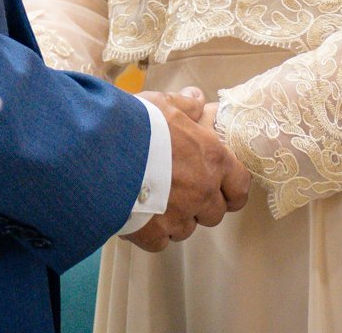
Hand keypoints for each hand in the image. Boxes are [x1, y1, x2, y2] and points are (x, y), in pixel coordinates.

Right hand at [124, 88, 250, 251]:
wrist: (101, 150)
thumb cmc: (137, 123)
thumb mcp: (164, 104)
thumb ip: (185, 105)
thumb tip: (197, 99)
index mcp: (212, 160)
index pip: (240, 187)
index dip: (232, 191)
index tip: (222, 189)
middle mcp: (202, 191)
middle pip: (214, 213)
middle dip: (200, 206)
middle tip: (180, 191)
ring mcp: (179, 216)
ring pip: (187, 229)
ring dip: (176, 219)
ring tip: (153, 200)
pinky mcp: (154, 233)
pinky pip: (161, 241)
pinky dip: (152, 232)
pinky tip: (138, 213)